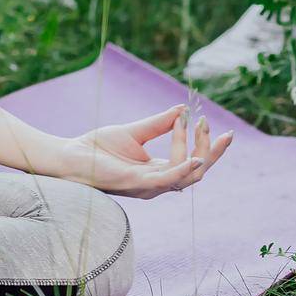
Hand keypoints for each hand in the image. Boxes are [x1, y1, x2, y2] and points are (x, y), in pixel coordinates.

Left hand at [56, 102, 233, 198]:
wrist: (71, 156)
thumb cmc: (99, 148)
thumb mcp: (134, 132)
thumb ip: (158, 123)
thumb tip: (182, 108)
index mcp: (158, 170)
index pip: (192, 162)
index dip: (205, 145)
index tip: (206, 119)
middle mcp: (158, 182)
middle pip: (197, 173)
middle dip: (213, 153)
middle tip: (224, 133)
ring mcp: (149, 186)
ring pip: (187, 176)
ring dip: (197, 151)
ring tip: (199, 127)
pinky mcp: (137, 184)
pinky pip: (166, 180)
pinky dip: (183, 170)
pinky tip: (195, 158)